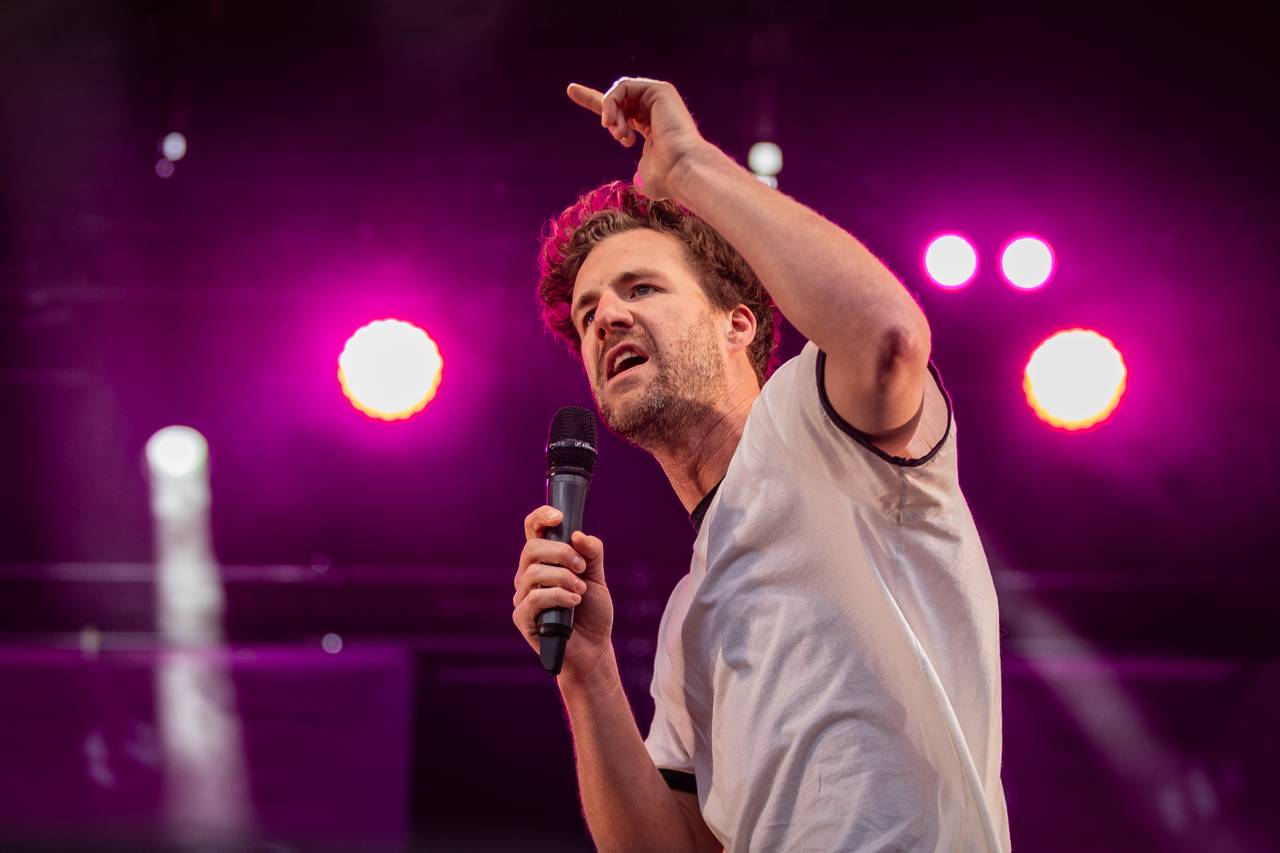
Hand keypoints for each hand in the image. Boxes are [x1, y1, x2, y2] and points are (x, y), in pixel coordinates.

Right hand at [513, 505, 616, 687]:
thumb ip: (592, 553)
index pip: (533, 530)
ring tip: (581, 592)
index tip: (559, 516)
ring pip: (533, 572)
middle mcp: (528, 575)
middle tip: (582, 568)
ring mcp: (523, 596)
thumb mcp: (597, 577)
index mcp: (544, 560)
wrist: (593, 649)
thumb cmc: (591, 612)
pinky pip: (534, 599)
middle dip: (561, 553)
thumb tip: (578, 535)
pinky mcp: (522, 618)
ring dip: (563, 578)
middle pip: (532, 548)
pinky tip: (574, 603)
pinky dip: (558, 596)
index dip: (541, 517)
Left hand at [567, 77, 707, 200]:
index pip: (621, 112)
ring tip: (618, 132)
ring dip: (611, 112)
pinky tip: (616, 122)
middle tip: (615, 134)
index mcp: (651, 129)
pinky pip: (623, 87)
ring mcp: (659, 98)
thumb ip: (640, 172)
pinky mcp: (660, 90)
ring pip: (619, 94)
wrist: (681, 170)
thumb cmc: (665, 179)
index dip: (593, 102)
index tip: (571, 91)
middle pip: (617, 98)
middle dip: (607, 116)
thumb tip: (640, 181)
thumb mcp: (645, 178)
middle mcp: (656, 110)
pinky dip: (612, 103)